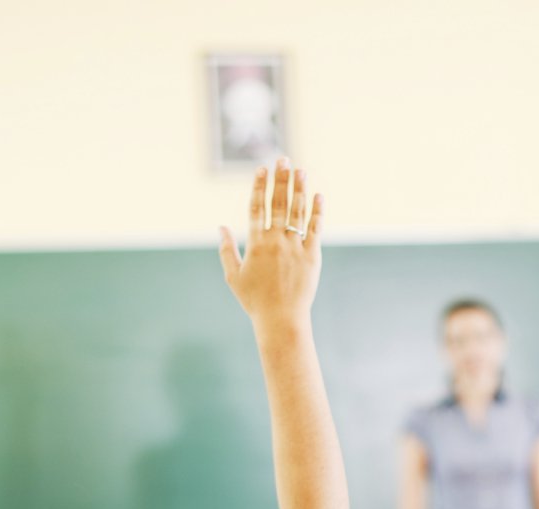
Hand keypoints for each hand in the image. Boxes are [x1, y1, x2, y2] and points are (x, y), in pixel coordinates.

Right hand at [220, 160, 322, 327]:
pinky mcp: (312, 256)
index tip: (262, 169)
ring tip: (301, 170)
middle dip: (280, 179)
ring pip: (297, 212)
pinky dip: (317, 211)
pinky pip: (316, 229)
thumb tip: (220, 227)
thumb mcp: (233, 276)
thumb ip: (226, 249)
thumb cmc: (254, 300)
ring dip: (299, 189)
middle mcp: (276, 241)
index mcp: (255, 244)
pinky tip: (318, 195)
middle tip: (284, 159)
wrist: (281, 319)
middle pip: (278, 203)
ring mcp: (295, 247)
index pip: (256, 207)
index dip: (259, 186)